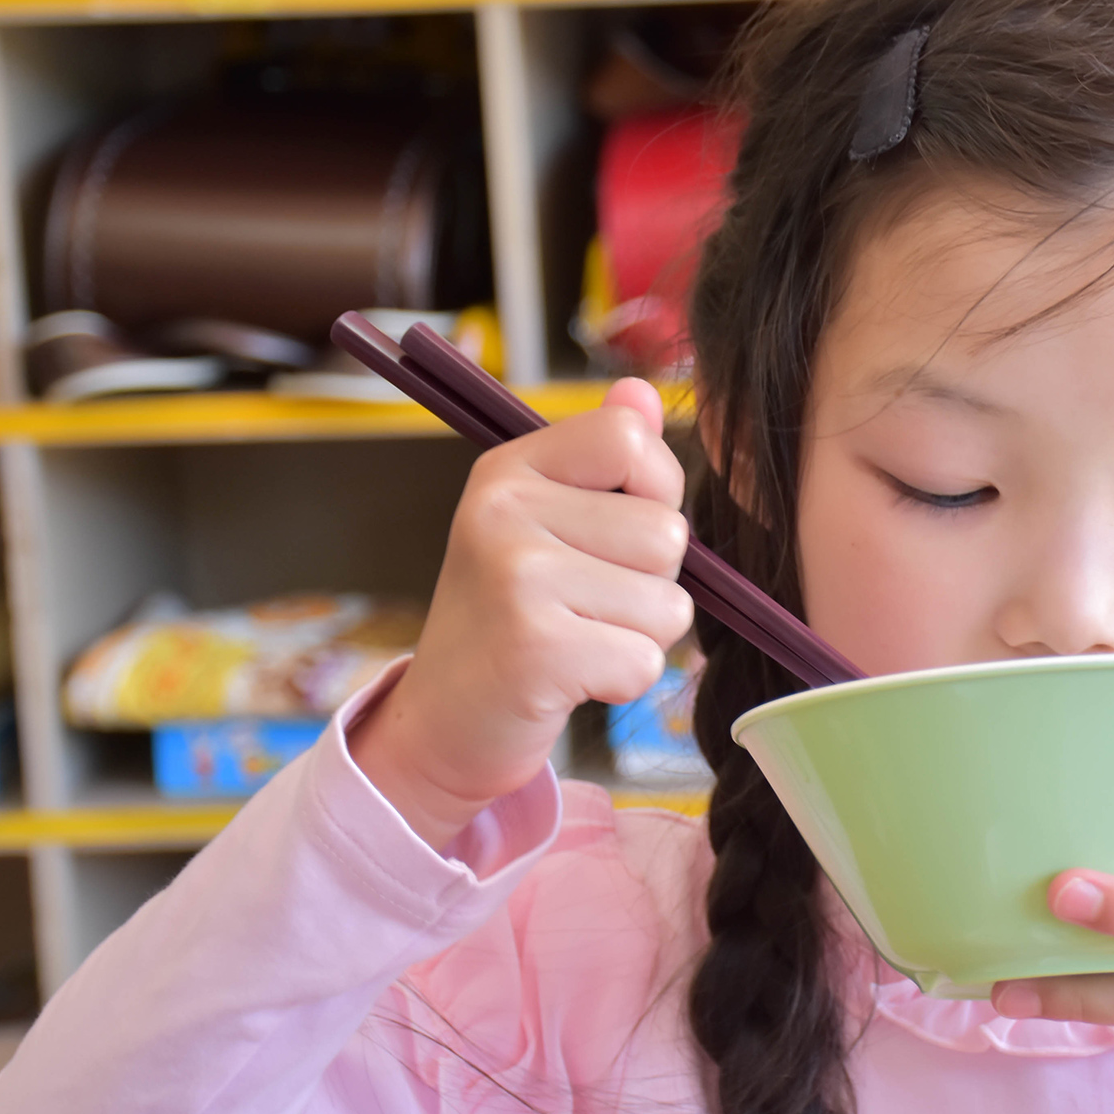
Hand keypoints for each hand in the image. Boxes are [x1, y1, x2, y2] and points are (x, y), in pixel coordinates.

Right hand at [351, 378, 692, 849]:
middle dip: (651, 583)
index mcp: (509, 470)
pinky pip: (644, 660)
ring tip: (576, 639)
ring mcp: (516, 577)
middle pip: (666, 533)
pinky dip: (622, 681)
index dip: (656, 491)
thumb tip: (642, 391)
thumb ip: (602, 458)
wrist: (445, 721)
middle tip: (583, 605)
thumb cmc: (513, 618)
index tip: (615, 534)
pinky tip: (569, 679)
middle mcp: (504, 511)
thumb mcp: (546, 524)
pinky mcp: (536, 648)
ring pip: (668, 604)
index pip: (631, 439)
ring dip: (639, 636)